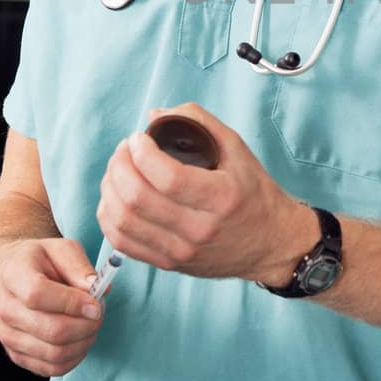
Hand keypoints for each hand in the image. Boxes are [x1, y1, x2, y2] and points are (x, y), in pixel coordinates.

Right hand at [0, 238, 102, 376]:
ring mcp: (8, 335)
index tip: (96, 303)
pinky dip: (75, 358)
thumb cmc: (38, 262)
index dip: (72, 303)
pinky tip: (81, 340)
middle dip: (87, 325)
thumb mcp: (59, 248)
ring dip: (84, 342)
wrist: (7, 279)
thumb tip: (97, 287)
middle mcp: (6, 309)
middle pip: (52, 330)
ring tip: (91, 325)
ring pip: (55, 353)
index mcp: (13, 275)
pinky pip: (52, 368)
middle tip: (99, 313)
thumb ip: (78, 265)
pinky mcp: (16, 355)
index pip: (38, 295)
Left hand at [97, 103, 312, 286]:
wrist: (270, 244)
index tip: (139, 137)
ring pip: (123, 221)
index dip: (142, 152)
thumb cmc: (255, 194)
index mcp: (221, 198)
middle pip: (138, 199)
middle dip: (120, 165)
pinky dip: (109, 216)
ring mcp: (181, 251)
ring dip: (110, 188)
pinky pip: (122, 243)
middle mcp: (200, 229)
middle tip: (125, 149)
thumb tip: (155, 115)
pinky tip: (115, 197)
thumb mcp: (239, 150)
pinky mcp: (168, 264)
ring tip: (118, 170)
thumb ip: (200, 123)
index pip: (168, 177)